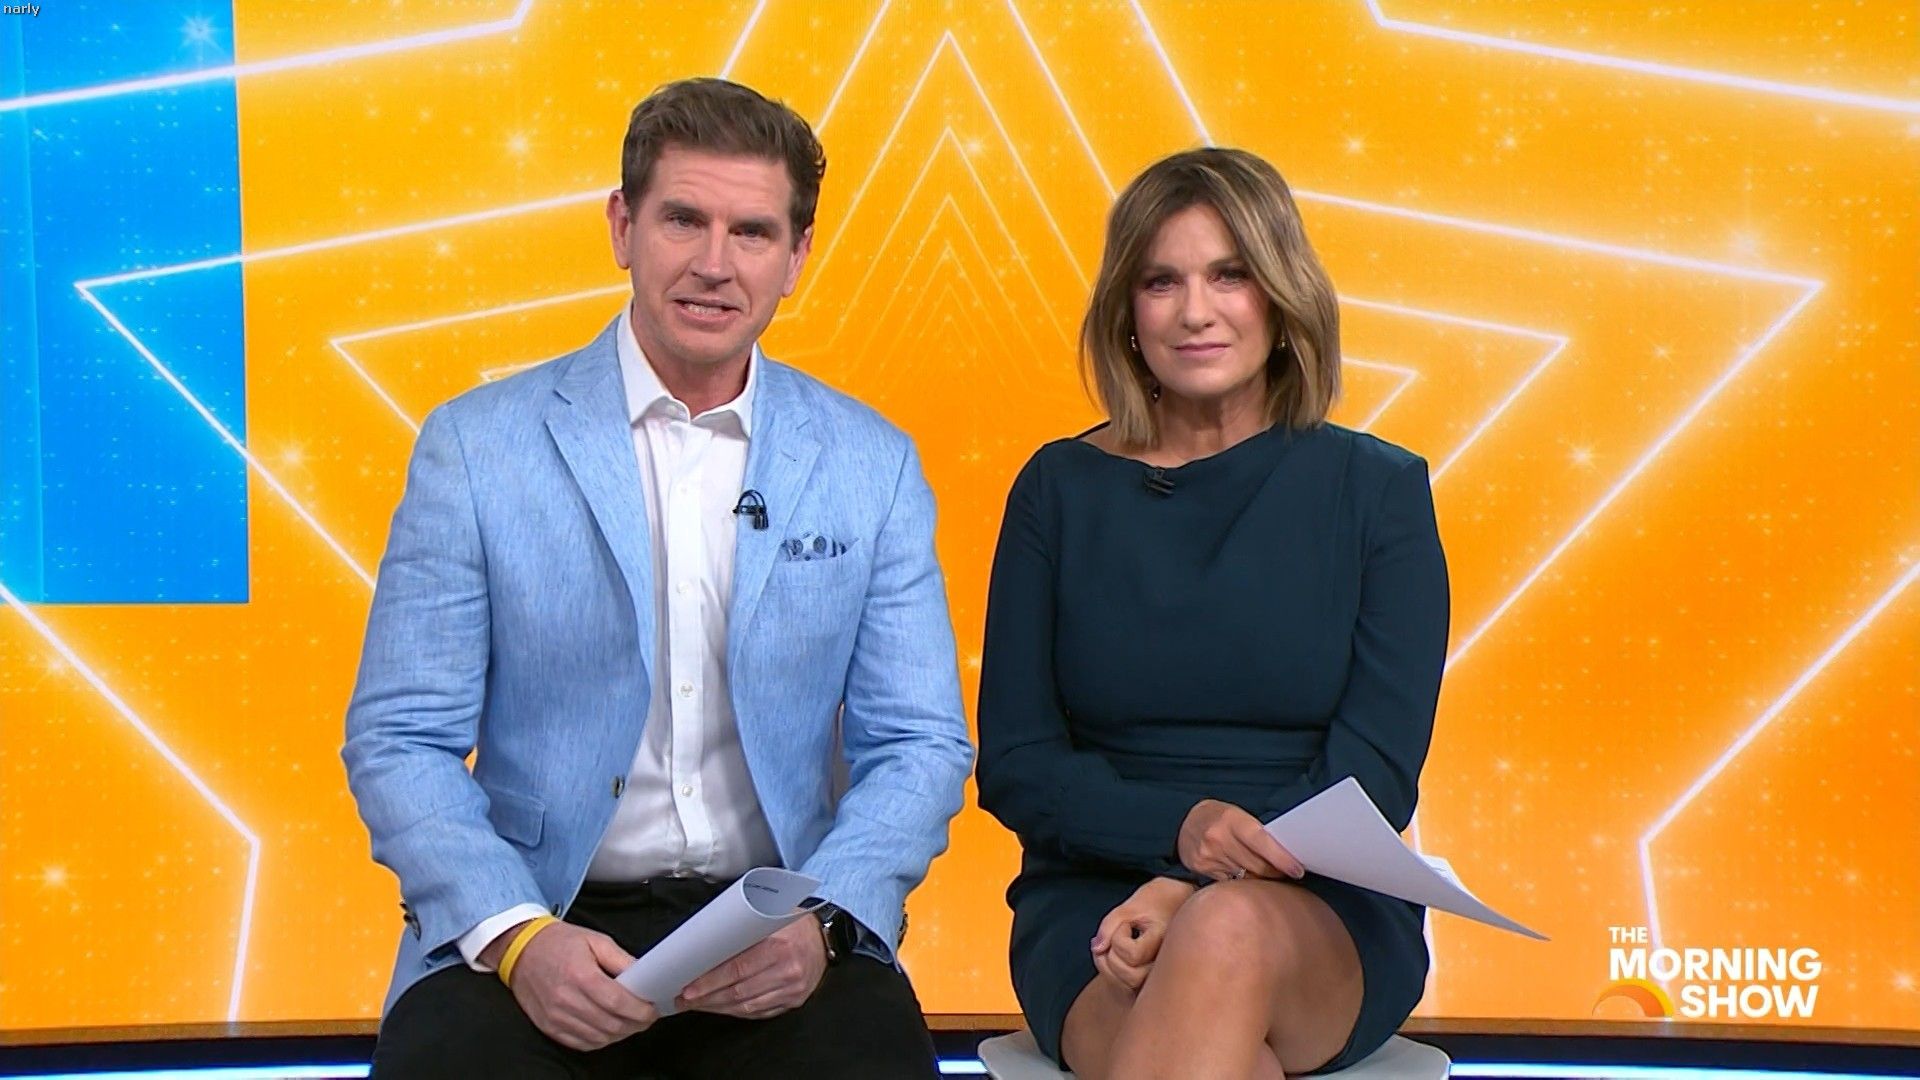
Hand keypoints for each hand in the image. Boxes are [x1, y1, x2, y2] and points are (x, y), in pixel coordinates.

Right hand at [483, 920, 657, 1050]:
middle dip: (636, 1024)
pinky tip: (608, 1029)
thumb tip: (645, 976)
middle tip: (646, 1016)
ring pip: (599, 1037)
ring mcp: (556, 1017)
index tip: (652, 1009)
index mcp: (581, 975)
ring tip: (629, 1022)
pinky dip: (600, 1040)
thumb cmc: (558, 943)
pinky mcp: (549, 1027)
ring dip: (620, 1033)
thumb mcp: (595, 940)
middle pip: (612, 1024)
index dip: (641, 1010)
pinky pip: (581, 1043)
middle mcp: (567, 1000)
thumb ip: (622, 960)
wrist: (521, 950)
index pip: (619, 1003)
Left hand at [676, 915, 827, 1019]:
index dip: (710, 981)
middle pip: (738, 991)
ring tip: (697, 1004)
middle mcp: (788, 969)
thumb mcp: (770, 917)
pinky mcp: (793, 1001)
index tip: (689, 987)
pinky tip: (721, 1008)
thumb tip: (705, 944)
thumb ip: (743, 930)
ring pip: (746, 1006)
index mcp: (779, 945)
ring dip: (717, 1007)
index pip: (736, 969)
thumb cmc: (793, 923)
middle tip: (684, 999)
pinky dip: (736, 1012)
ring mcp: (792, 989)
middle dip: (706, 998)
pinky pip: (759, 1012)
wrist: (825, 939)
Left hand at [1092, 877, 1195, 991]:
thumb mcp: (1132, 905)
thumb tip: (1096, 948)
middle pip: (1130, 977)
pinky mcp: (1153, 983)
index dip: (1120, 937)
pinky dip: (1114, 974)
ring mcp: (1163, 976)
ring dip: (1111, 965)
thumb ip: (1109, 925)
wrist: (1178, 903)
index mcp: (1167, 942)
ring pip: (1127, 987)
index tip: (1129, 923)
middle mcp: (1169, 965)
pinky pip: (1128, 989)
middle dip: (1112, 956)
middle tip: (1121, 935)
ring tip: (1122, 944)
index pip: (1132, 955)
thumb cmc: (1158, 901)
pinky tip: (1121, 956)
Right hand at [1177, 799, 1305, 881]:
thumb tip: (1284, 855)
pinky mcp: (1202, 869)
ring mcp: (1209, 856)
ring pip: (1246, 877)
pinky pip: (1231, 883)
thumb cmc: (1219, 817)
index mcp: (1232, 820)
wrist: (1182, 822)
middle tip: (1286, 872)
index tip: (1297, 870)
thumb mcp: (1237, 815)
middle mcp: (1219, 838)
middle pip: (1257, 866)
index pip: (1262, 842)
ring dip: (1259, 877)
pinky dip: (1240, 881)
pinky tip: (1240, 872)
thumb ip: (1257, 833)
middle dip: (1275, 871)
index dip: (1282, 858)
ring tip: (1262, 871)